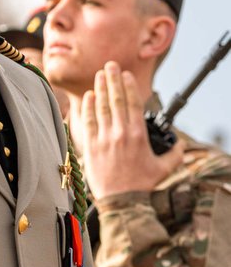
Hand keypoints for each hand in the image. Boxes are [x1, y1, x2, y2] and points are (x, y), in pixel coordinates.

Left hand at [81, 62, 184, 199]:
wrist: (122, 201)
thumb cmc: (142, 185)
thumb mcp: (164, 168)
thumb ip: (174, 154)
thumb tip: (179, 144)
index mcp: (138, 135)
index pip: (133, 103)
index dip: (128, 86)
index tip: (125, 74)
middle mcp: (120, 133)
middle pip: (116, 100)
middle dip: (112, 80)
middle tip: (109, 65)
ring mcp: (104, 139)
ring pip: (101, 108)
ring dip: (100, 89)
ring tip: (99, 76)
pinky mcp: (91, 148)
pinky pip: (88, 123)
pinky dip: (88, 108)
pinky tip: (88, 97)